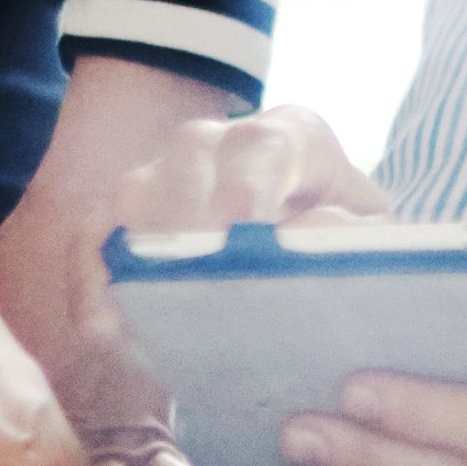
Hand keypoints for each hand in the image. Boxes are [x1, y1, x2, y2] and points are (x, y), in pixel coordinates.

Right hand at [0, 58, 389, 465]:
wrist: (310, 257)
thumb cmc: (346, 244)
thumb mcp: (373, 239)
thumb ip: (354, 236)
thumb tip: (306, 235)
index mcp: (290, 136)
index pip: (263, 146)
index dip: (247, 189)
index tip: (241, 235)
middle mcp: (218, 142)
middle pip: (188, 165)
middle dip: (189, 228)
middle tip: (195, 291)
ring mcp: (166, 173)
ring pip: (135, 194)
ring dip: (141, 256)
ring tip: (149, 320)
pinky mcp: (128, 215)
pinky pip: (93, 234)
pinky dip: (93, 279)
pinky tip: (104, 330)